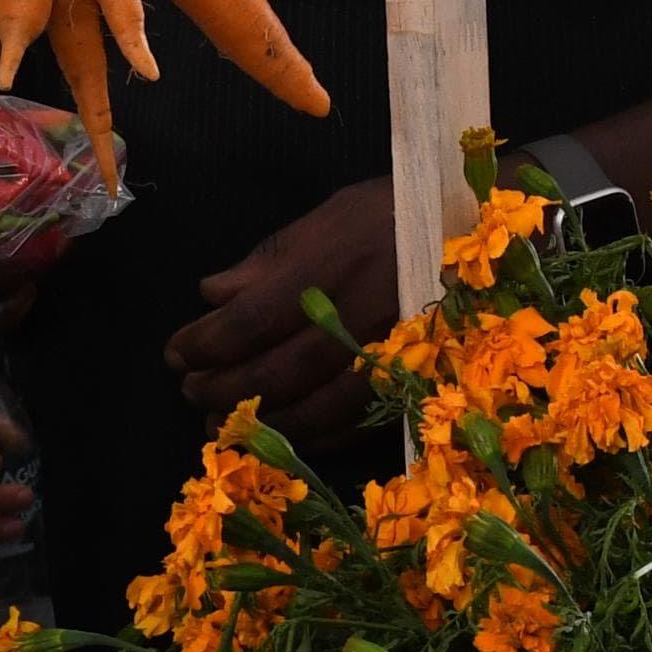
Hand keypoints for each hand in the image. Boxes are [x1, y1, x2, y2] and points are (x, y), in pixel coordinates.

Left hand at [165, 179, 397, 446]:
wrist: (475, 232)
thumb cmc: (395, 214)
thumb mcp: (327, 217)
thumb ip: (268, 260)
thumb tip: (212, 294)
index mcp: (326, 269)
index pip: (249, 321)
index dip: (206, 344)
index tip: (175, 353)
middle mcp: (354, 317)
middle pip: (275, 371)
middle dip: (223, 388)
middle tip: (190, 392)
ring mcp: (386, 355)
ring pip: (313, 407)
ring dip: (259, 422)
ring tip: (219, 425)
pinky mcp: (411, 380)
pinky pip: (354, 422)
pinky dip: (311, 436)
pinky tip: (282, 435)